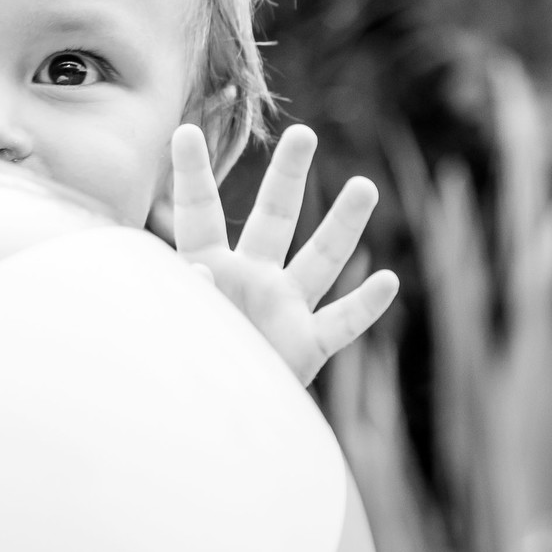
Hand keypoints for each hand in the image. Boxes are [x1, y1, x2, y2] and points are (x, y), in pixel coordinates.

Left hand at [168, 123, 398, 385]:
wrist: (207, 419)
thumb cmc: (174, 365)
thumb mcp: (164, 322)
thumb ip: (182, 294)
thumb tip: (204, 273)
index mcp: (206, 264)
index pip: (199, 211)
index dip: (192, 172)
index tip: (183, 131)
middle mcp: (250, 278)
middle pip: (274, 217)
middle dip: (288, 176)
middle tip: (304, 134)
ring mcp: (282, 308)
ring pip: (320, 259)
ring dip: (343, 225)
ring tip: (365, 186)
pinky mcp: (305, 346)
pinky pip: (341, 323)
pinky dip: (364, 306)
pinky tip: (388, 282)